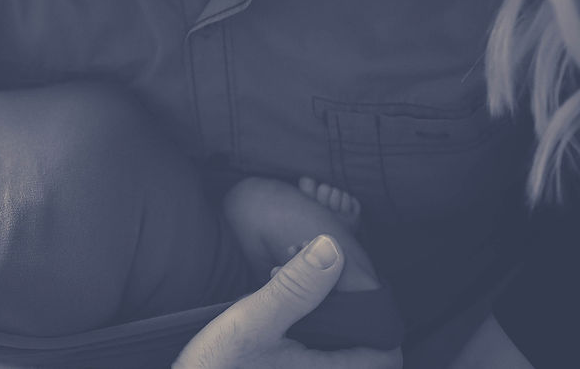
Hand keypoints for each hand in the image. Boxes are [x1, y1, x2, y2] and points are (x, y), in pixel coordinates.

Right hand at [174, 235, 401, 368]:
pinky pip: (310, 345)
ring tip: (288, 271)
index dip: (382, 320)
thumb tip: (333, 249)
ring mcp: (299, 368)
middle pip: (362, 346)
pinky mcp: (281, 365)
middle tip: (319, 269)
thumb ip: (296, 287)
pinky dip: (302, 318)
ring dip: (321, 307)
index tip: (360, 286)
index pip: (386, 354)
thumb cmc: (218, 365)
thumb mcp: (255, 319)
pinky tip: (275, 291)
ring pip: (333, 342)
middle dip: (345, 303)